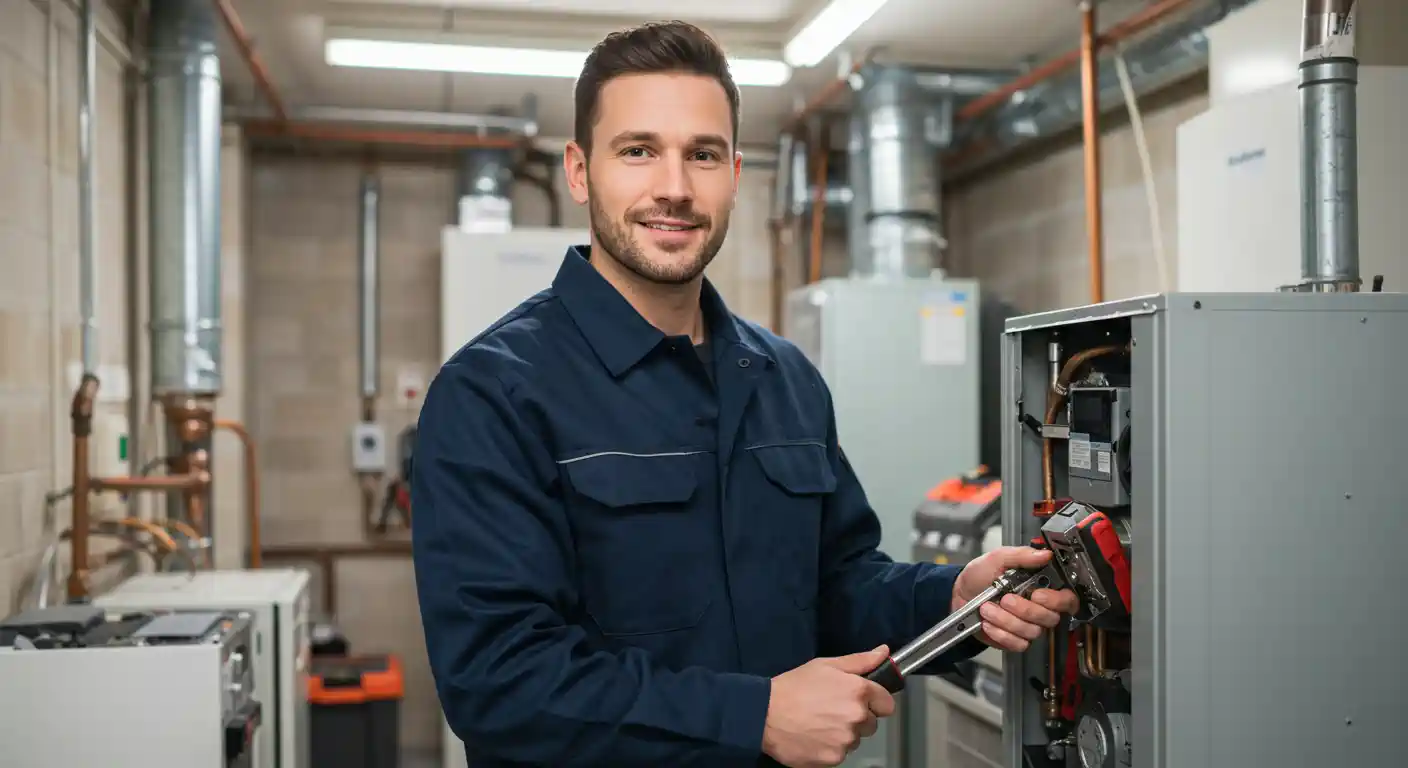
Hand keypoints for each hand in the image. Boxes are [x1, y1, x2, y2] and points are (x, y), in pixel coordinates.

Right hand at [761, 646, 896, 767]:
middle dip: (857, 718)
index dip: (875, 701)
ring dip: (843, 733)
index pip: (887, 704)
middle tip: (832, 710)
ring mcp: (846, 740)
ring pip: (855, 739)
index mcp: (858, 690)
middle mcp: (856, 716)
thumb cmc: (793, 687)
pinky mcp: (834, 758)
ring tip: (820, 722)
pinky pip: (840, 754)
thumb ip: (860, 660)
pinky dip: (830, 747)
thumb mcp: (826, 665)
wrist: (765, 714)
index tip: (861, 700)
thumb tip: (884, 653)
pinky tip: (814, 735)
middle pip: (871, 724)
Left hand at [953, 546, 1079, 651]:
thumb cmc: (980, 575)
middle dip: (1025, 609)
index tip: (1037, 594)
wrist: (958, 594)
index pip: (1067, 599)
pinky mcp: (1015, 640)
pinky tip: (989, 623)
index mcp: (1041, 586)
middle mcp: (1039, 608)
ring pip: (1032, 631)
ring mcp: (1028, 625)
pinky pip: (1018, 644)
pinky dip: (1001, 634)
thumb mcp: (998, 558)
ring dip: (1006, 620)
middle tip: (1005, 599)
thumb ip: (1021, 555)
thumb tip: (1045, 554)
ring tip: (988, 608)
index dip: (1056, 600)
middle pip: (1050, 618)